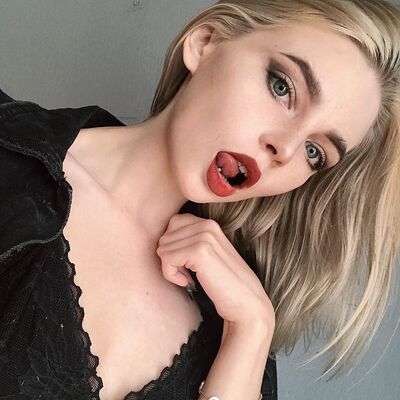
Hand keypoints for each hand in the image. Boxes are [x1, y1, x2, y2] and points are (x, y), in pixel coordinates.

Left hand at [156, 213, 274, 331]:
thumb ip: (189, 240)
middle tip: (188, 273)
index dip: (174, 246)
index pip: (173, 223)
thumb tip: (161, 240)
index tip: (187, 263)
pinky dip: (171, 275)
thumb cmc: (223, 283)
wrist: (246, 303)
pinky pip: (166, 259)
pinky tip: (188, 282)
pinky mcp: (199, 251)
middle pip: (165, 237)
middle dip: (171, 258)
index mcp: (209, 223)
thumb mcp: (207, 254)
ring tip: (189, 278)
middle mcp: (207, 225)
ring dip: (171, 268)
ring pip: (163, 248)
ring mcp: (204, 236)